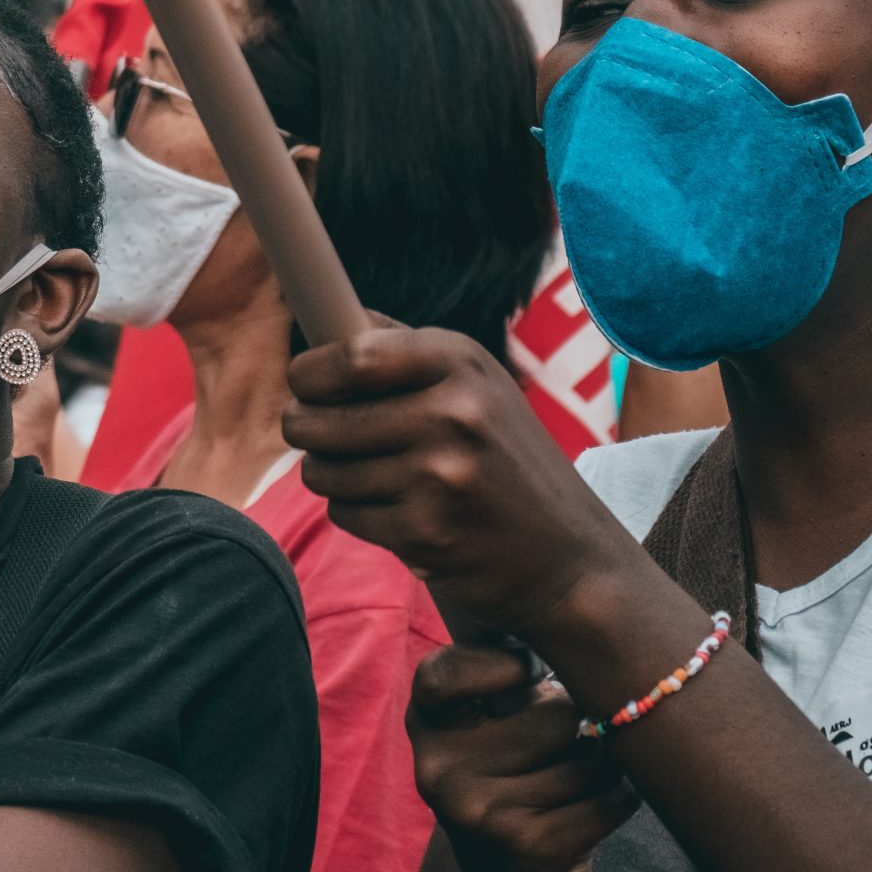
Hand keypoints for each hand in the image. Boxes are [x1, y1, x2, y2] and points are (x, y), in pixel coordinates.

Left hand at [282, 322, 651, 640]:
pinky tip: (403, 514)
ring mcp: (440, 476)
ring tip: (377, 477)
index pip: (351, 355)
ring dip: (332, 476)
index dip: (309, 373)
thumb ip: (400, 348)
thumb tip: (328, 314)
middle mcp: (454, 413)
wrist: (566, 556)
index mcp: (461, 362)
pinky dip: (359, 516)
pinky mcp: (425, 532)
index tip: (306, 384)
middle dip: (305, 429)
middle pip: (314, 418)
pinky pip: (344, 514)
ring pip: (319, 470)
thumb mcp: (475, 383)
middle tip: (325, 435)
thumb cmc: (503, 459)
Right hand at [408, 645, 640, 871]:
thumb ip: (511, 680)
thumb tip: (587, 630)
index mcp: (424, 729)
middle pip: (552, 715)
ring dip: (604, 769)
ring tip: (576, 788)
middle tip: (562, 752)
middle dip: (579, 727)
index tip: (526, 680)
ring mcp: (479, 813)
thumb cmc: (515, 787)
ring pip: (589, 757)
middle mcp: (436, 770)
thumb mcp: (490, 730)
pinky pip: (611, 798)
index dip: (504, 667)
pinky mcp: (529, 849)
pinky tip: (595, 814)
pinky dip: (621, 800)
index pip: (444, 673)